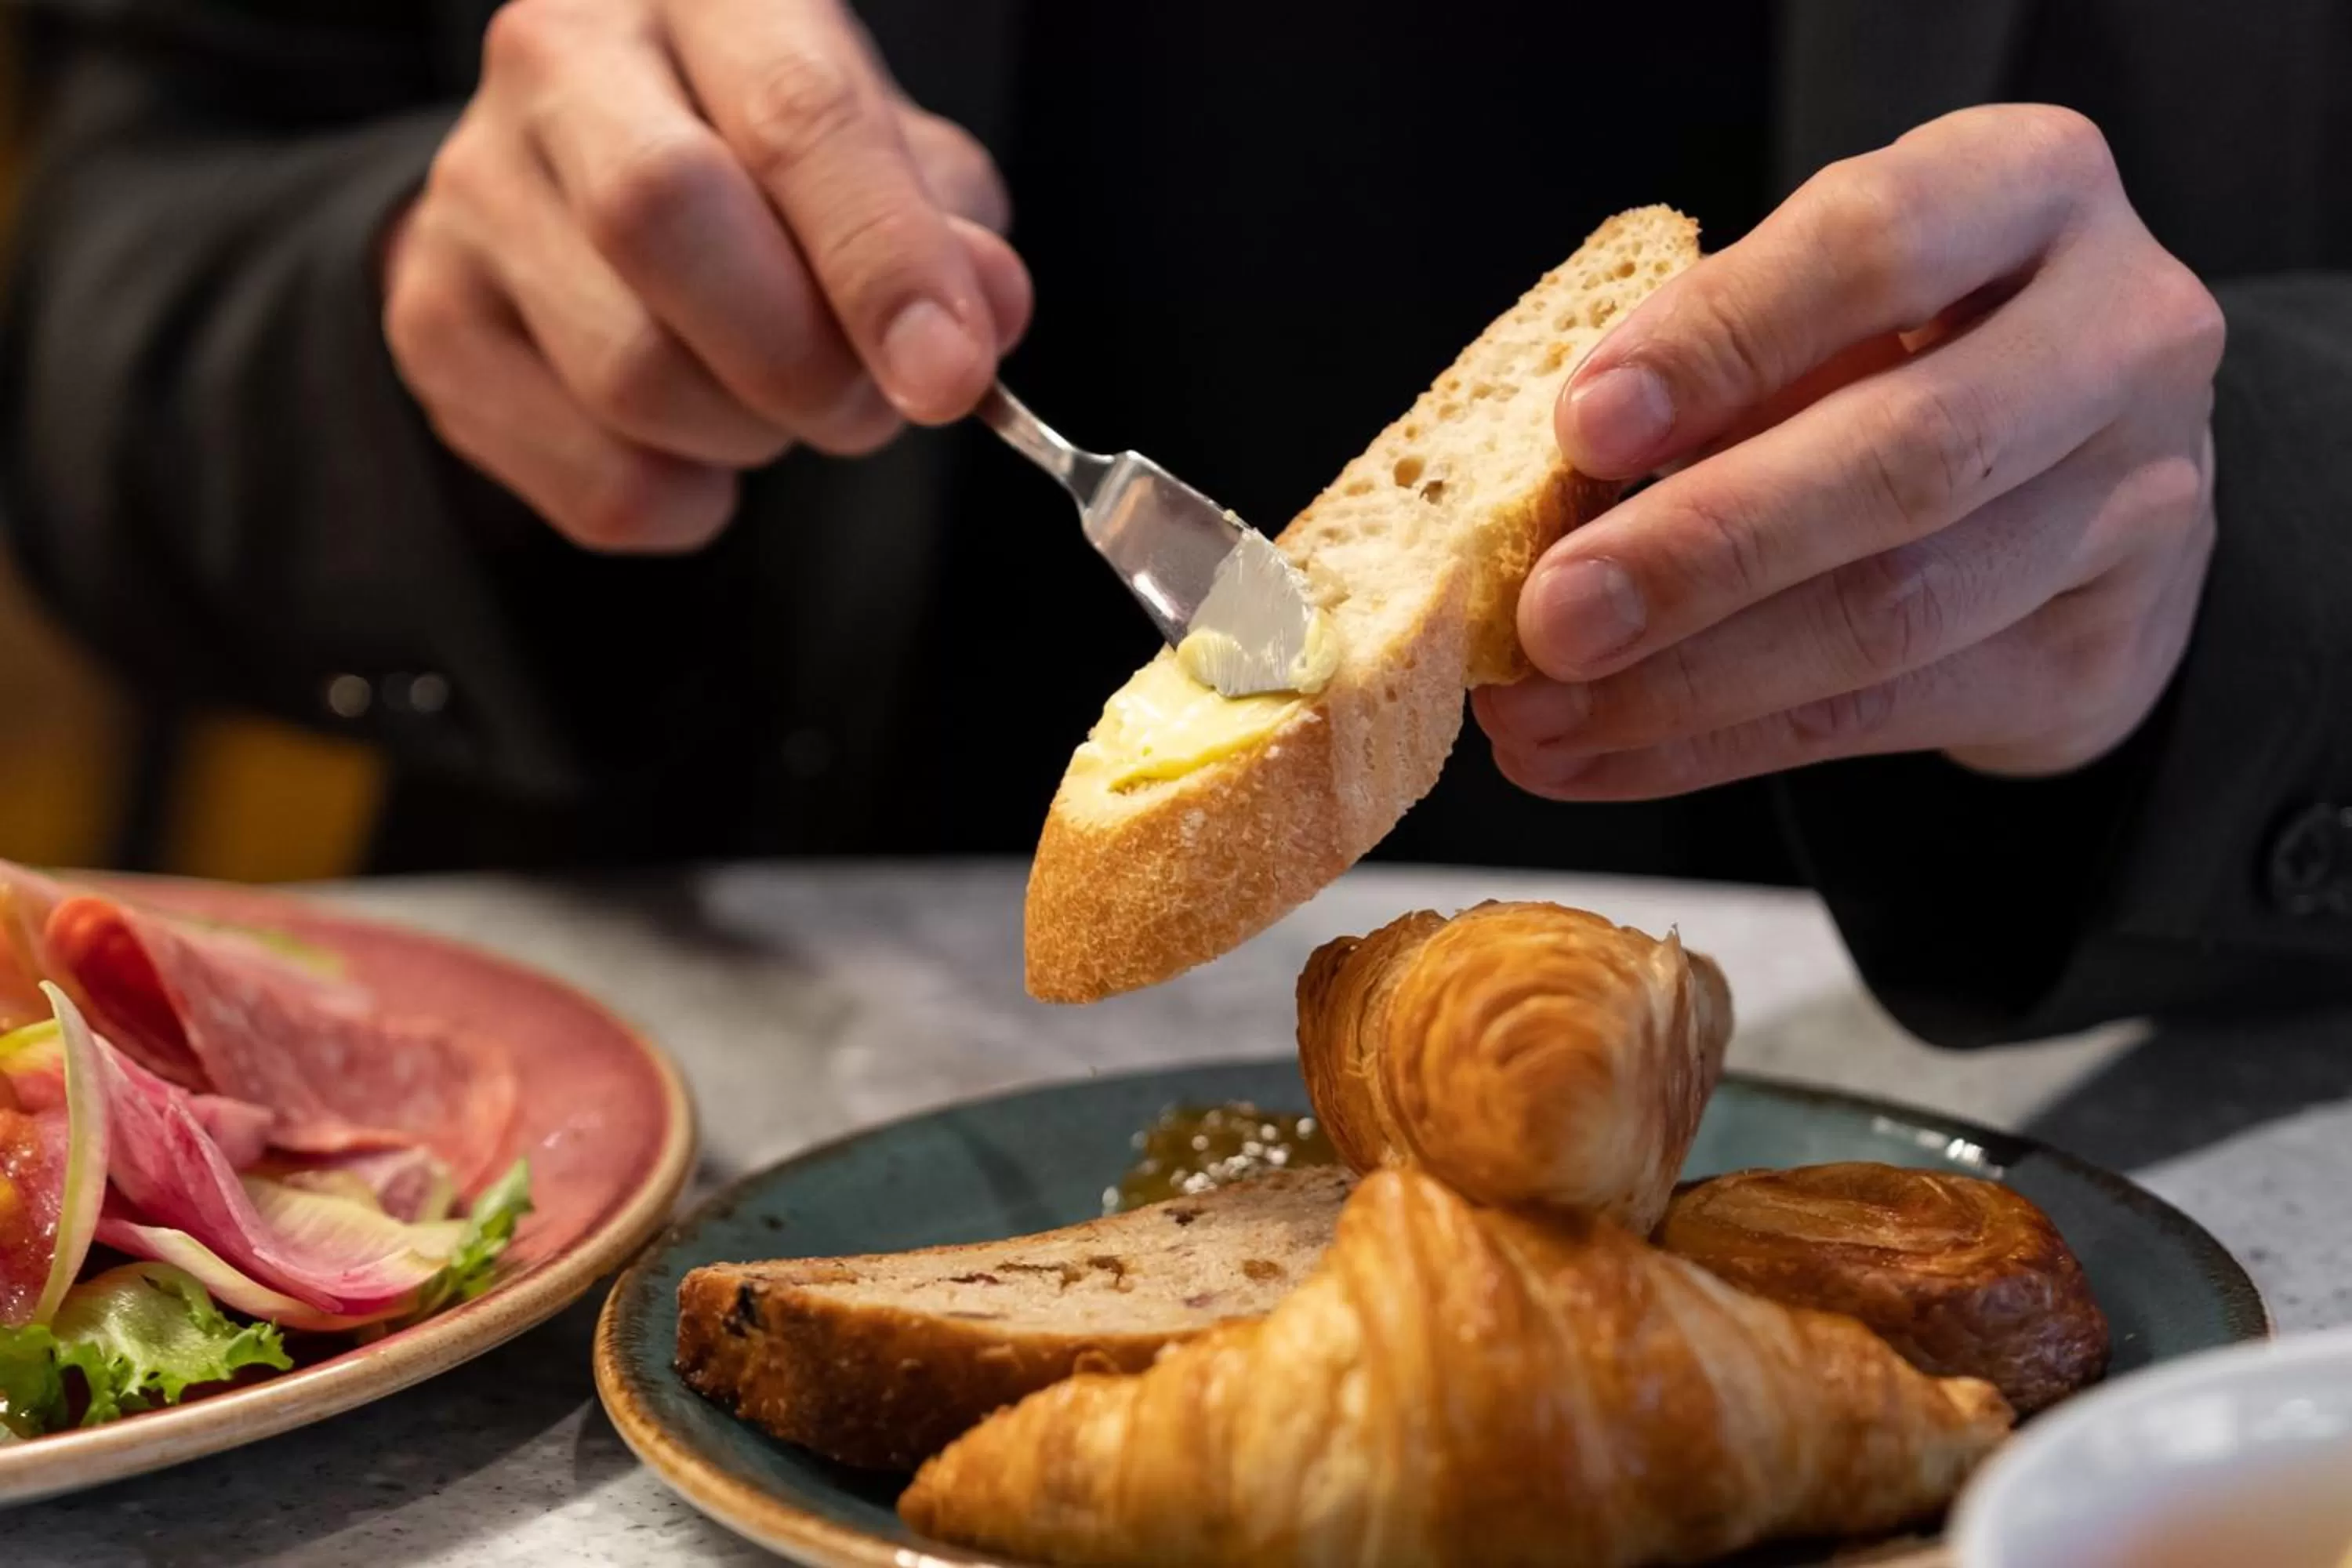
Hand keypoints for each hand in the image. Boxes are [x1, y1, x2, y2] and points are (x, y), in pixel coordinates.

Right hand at [382, 0, 1031, 550]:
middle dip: (803, 357)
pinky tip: (698, 445)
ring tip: (775, 402)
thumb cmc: (771, 166)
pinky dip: (687, 501)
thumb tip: (978, 316)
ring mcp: (473, 192)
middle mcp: (558, 61)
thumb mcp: (891, 162)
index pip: (794, 116)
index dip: (882, 261)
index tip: (948, 376)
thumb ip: (945, 230)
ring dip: (751, 435)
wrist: (588, 182)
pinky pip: (596, 481)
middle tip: (869, 407)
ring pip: (630, 371)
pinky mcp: (434, 324)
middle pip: (666, 218)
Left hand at [1478, 105, 2223, 800]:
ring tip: (1538, 711)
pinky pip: (1877, 716)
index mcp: (2030, 188)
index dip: (1721, 340)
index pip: (1875, 247)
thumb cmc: (1910, 346)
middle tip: (1552, 614)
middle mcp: (2118, 337)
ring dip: (1685, 682)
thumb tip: (1545, 487)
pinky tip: (1593, 754)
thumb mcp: (1824, 301)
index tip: (1584, 426)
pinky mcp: (2095, 653)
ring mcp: (2134, 505)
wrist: (2091, 468)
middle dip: (1703, 549)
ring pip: (1892, 613)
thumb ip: (1717, 362)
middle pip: (1906, 458)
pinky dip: (1711, 744)